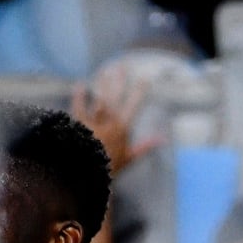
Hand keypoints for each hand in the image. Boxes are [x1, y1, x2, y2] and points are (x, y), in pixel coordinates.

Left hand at [72, 64, 163, 178]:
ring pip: (99, 100)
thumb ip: (146, 145)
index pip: (134, 106)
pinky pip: (79, 108)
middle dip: (120, 81)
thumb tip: (163, 139)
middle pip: (116, 98)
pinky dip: (79, 96)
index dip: (140, 92)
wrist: (90, 176)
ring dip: (103, 84)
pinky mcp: (80, 126)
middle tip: (123, 65)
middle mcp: (110, 124)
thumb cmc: (111, 167)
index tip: (145, 79)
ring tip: (106, 70)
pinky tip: (81, 84)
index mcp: (123, 130)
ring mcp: (95, 124)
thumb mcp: (130, 157)